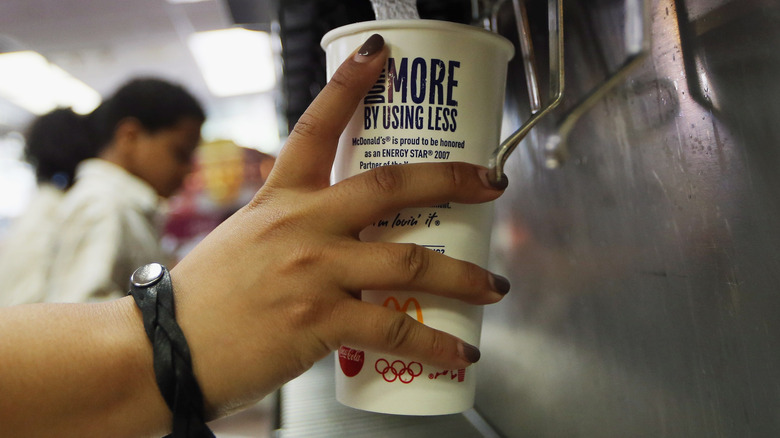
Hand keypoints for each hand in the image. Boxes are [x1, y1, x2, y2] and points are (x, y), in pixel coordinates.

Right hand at [171, 34, 508, 417]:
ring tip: (493, 284)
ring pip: (408, 261)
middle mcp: (301, 226)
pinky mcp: (319, 321)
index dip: (351, 85)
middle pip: (389, 187)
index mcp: (280, 199)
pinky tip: (461, 351)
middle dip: (452, 180)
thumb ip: (291, 227)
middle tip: (492, 181)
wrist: (166, 352)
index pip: (318, 127)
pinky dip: (436, 342)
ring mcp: (313, 271)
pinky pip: (394, 328)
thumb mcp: (246, 239)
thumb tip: (335, 231)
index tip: (380, 53)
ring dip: (462, 274)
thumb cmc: (205, 298)